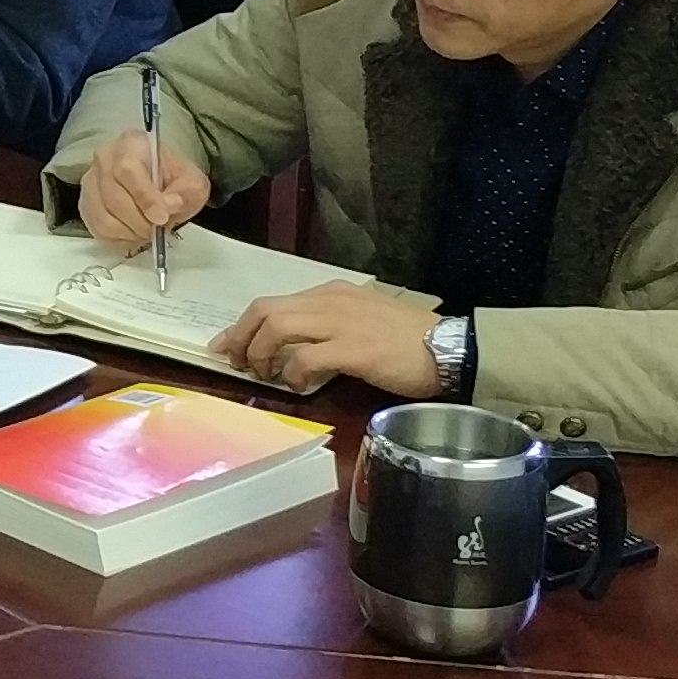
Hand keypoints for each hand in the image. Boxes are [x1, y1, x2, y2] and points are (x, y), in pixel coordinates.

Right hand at [77, 125, 211, 249]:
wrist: (158, 181)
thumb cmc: (170, 178)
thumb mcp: (191, 180)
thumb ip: (186, 191)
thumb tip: (168, 206)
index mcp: (131, 144)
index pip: (128, 170)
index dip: (145, 198)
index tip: (161, 217)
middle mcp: (105, 159)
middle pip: (114, 197)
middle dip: (141, 221)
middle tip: (158, 228)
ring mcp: (91, 183)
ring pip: (104, 217)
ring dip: (130, 232)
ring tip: (147, 231)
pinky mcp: (86, 205)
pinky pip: (98, 230)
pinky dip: (119, 239)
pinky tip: (134, 233)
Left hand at [213, 282, 442, 399]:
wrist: (448, 347)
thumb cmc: (409, 339)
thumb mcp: (362, 320)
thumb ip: (328, 327)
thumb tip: (293, 349)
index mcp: (332, 293)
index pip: (273, 302)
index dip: (243, 325)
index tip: (229, 345)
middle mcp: (331, 301)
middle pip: (265, 310)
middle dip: (241, 337)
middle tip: (235, 362)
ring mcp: (341, 323)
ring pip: (277, 327)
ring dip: (261, 354)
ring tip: (264, 375)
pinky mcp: (353, 349)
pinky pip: (304, 357)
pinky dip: (292, 372)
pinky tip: (297, 385)